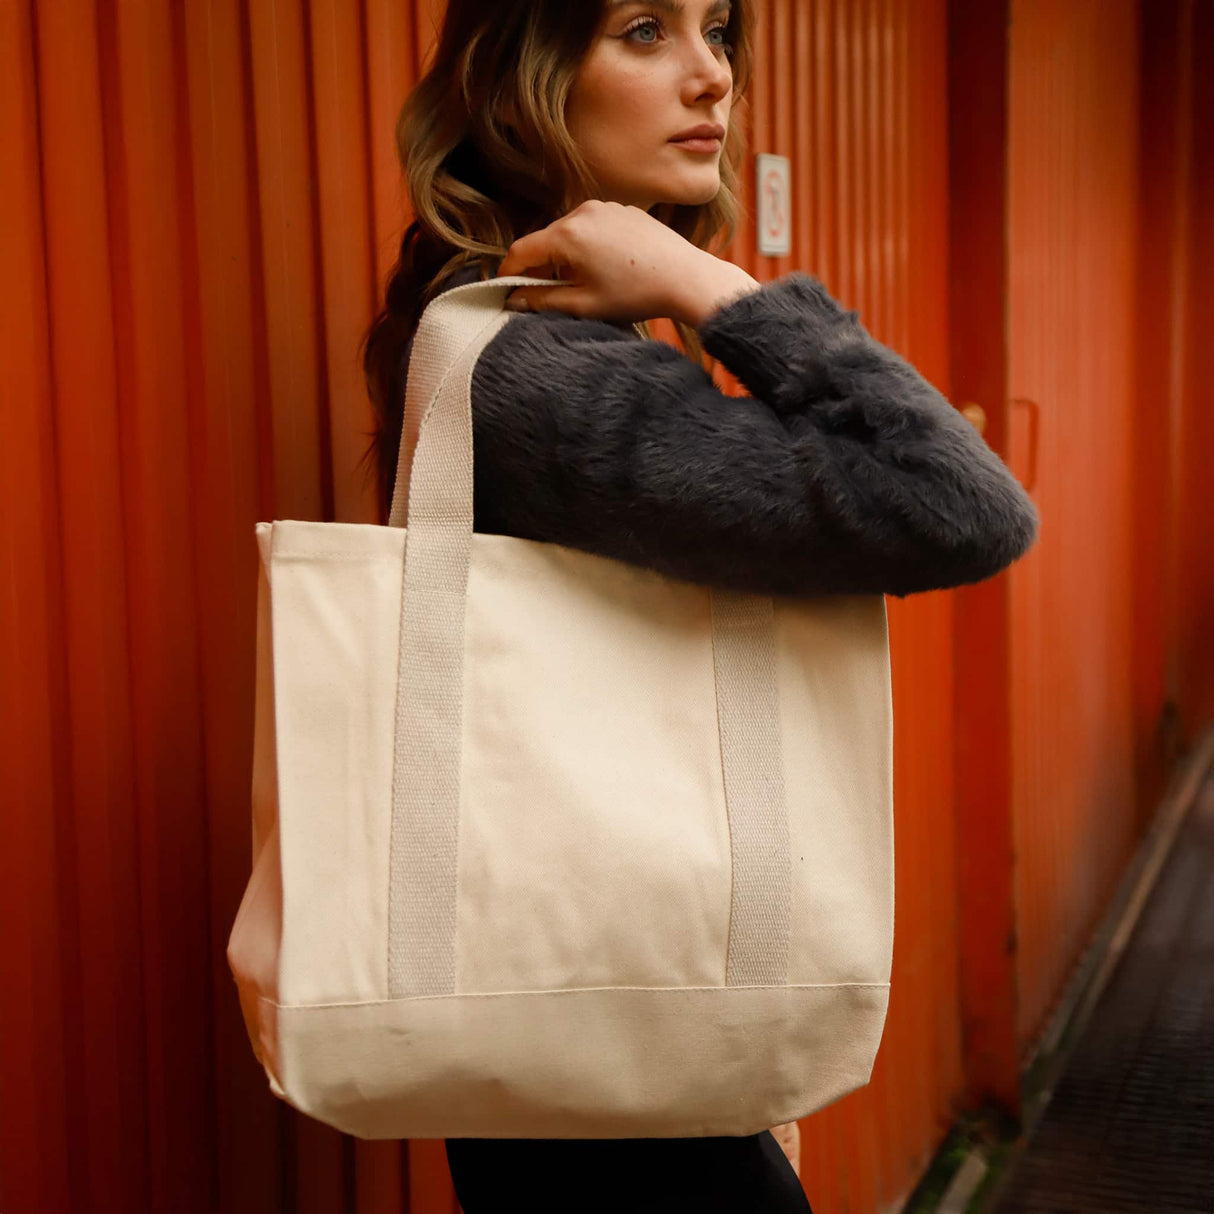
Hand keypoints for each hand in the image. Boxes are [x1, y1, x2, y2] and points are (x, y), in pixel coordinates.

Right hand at [495, 200, 759, 327]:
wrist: (686, 277)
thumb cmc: (636, 294)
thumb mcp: (583, 305)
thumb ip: (542, 301)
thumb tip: (514, 300)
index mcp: (567, 234)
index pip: (522, 251)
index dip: (509, 273)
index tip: (505, 291)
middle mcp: (582, 212)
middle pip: (545, 240)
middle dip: (540, 268)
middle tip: (541, 296)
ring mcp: (604, 207)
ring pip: (569, 234)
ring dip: (564, 258)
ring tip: (579, 286)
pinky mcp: (623, 210)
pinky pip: (592, 228)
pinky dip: (587, 247)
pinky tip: (604, 270)